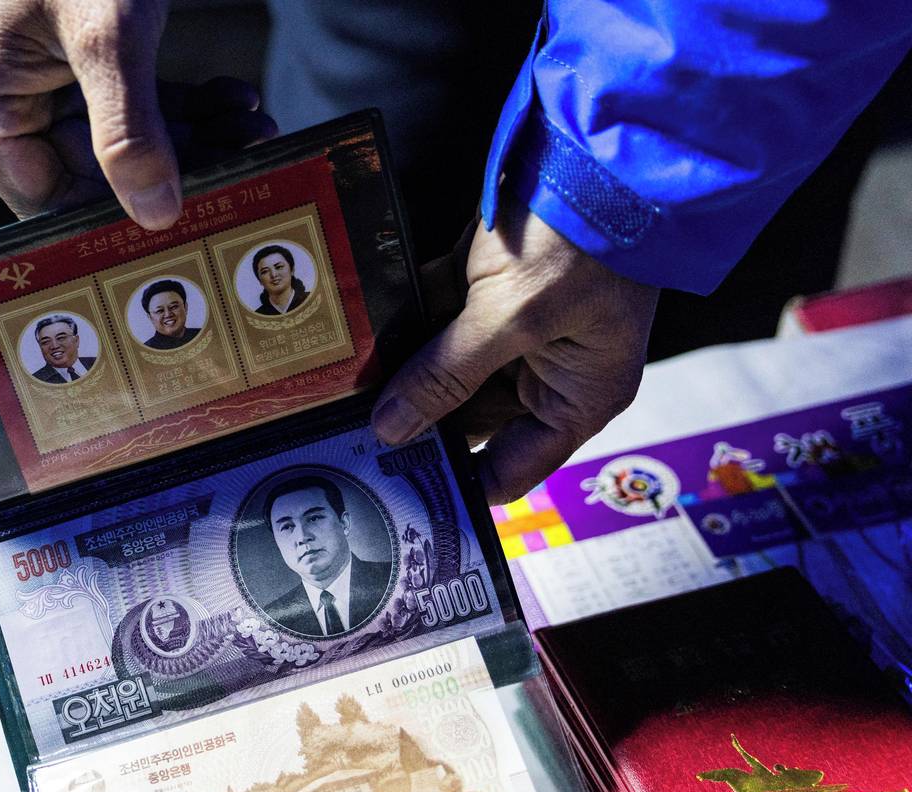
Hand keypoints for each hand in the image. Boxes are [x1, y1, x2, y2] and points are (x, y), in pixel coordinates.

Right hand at [0, 0, 276, 226]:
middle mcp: (5, 97)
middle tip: (240, 169)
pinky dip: (191, 107)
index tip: (180, 228)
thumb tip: (154, 214)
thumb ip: (128, 131)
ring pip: (128, 143)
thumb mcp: (109, 36)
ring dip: (196, 141)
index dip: (111, 219)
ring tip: (253, 132)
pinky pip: (140, 105)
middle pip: (94, 175)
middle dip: (171, 173)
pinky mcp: (87, 60)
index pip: (44, 199)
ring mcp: (46, 78)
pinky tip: (239, 104)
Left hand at [371, 204, 658, 504]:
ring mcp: (515, 327)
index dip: (457, 481)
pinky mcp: (485, 287)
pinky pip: (437, 320)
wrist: (594, 152)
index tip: (399, 488)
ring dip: (405, 375)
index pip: (511, 467)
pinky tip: (363, 342)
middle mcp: (547, 370)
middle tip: (356, 438)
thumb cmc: (584, 242)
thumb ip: (448, 375)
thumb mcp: (513, 319)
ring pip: (447, 369)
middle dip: (418, 423)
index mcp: (576, 397)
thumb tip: (394, 428)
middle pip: (468, 418)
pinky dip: (406, 327)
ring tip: (349, 396)